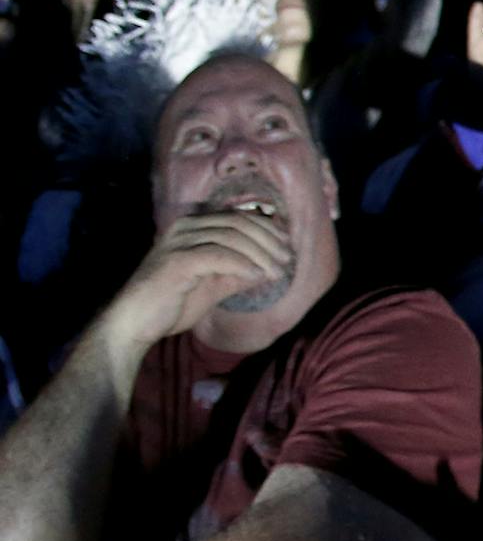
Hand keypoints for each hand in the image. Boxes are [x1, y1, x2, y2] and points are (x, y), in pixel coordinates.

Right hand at [101, 211, 293, 355]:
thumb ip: (239, 273)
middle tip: (287, 259)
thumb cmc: (173, 303)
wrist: (135, 323)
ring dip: (261, 254)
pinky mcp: (177, 260)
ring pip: (232, 237)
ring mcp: (179, 242)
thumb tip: (271, 269)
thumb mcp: (214, 285)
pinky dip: (242, 264)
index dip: (267, 229)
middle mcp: (185, 227)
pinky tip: (257, 277)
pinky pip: (219, 256)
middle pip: (239, 223)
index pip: (238, 217)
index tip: (287, 246)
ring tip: (277, 272)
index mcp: (193, 227)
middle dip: (269, 240)